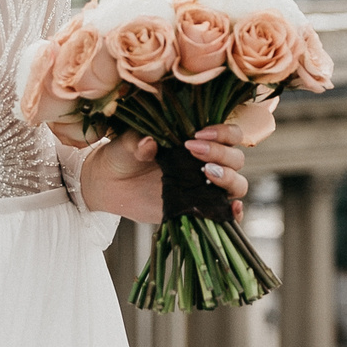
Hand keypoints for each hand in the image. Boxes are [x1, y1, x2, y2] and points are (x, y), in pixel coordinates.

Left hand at [82, 123, 248, 221]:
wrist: (109, 183)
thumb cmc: (122, 155)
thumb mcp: (127, 144)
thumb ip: (137, 141)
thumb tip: (148, 142)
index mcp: (198, 140)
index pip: (229, 134)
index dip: (222, 132)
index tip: (198, 135)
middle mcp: (207, 163)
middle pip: (236, 158)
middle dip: (220, 154)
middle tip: (193, 151)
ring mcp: (205, 188)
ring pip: (237, 184)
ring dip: (229, 179)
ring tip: (207, 174)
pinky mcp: (198, 210)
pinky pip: (225, 214)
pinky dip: (235, 213)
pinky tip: (232, 208)